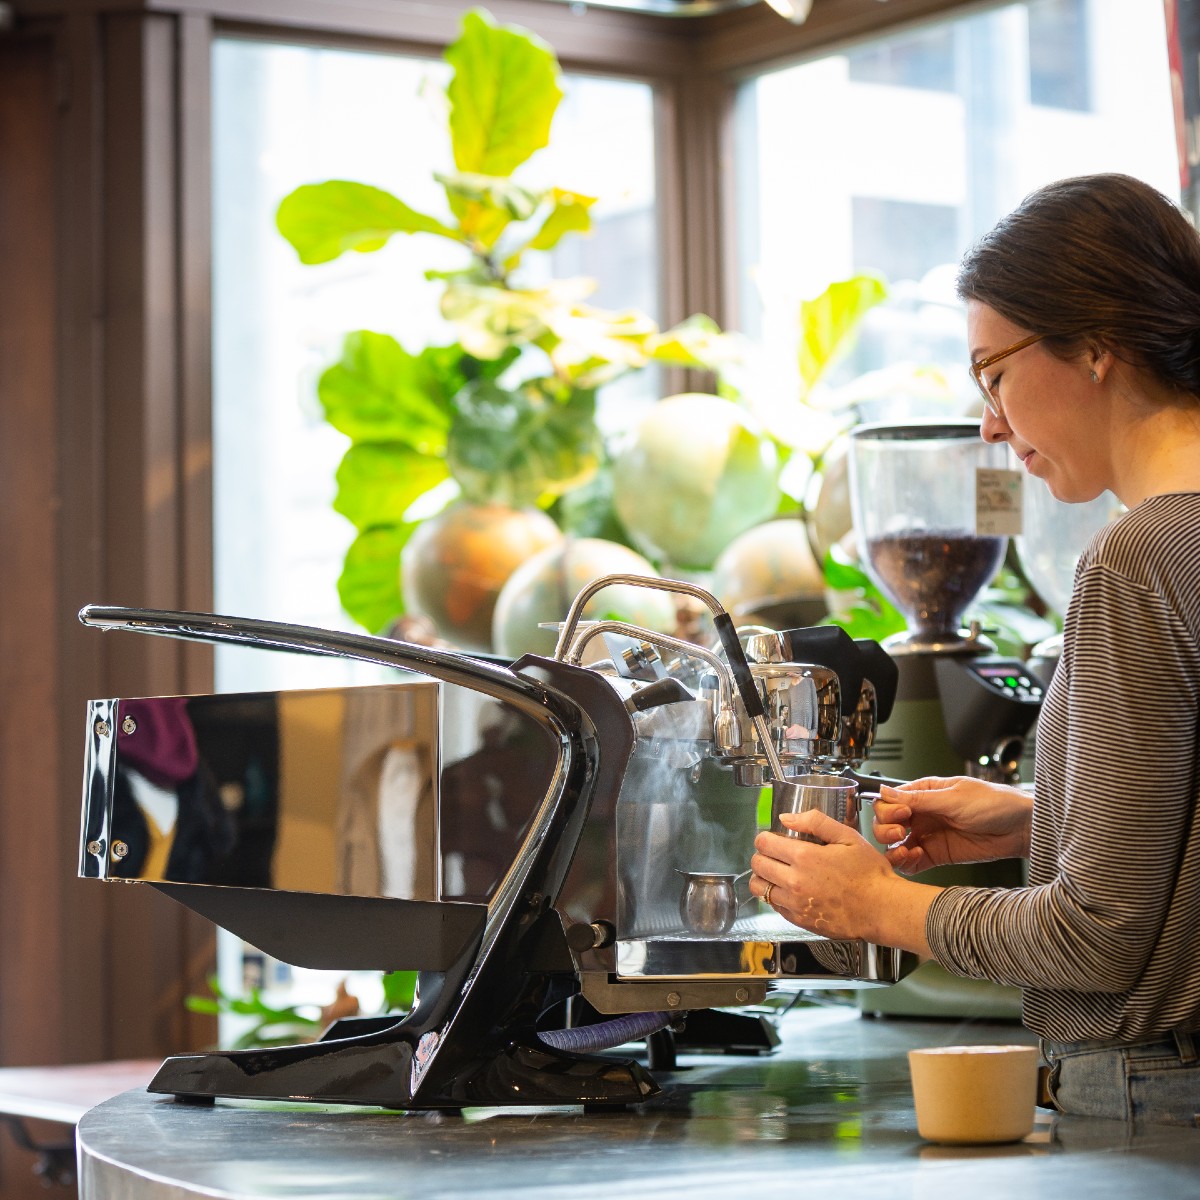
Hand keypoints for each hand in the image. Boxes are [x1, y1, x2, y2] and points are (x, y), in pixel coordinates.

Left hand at [749, 810, 932, 953]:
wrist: (882, 909)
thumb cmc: (869, 873)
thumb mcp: (847, 837)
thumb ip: (815, 822)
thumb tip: (786, 818)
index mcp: (804, 857)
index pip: (764, 844)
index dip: (765, 837)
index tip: (772, 838)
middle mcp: (794, 881)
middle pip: (757, 865)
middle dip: (762, 855)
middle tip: (774, 854)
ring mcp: (795, 904)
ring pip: (760, 888)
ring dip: (763, 878)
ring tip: (776, 873)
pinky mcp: (799, 921)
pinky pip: (774, 907)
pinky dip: (776, 896)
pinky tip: (790, 891)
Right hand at [869, 776, 1031, 874]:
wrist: (1021, 829)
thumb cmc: (995, 804)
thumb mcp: (954, 798)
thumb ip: (919, 799)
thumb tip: (886, 792)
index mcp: (924, 793)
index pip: (890, 800)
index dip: (888, 809)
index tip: (901, 815)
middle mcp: (923, 814)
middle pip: (886, 823)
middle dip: (886, 828)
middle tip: (901, 832)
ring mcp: (929, 836)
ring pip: (895, 844)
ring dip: (892, 847)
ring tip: (905, 850)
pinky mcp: (937, 856)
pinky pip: (912, 862)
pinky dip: (905, 863)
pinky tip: (914, 858)